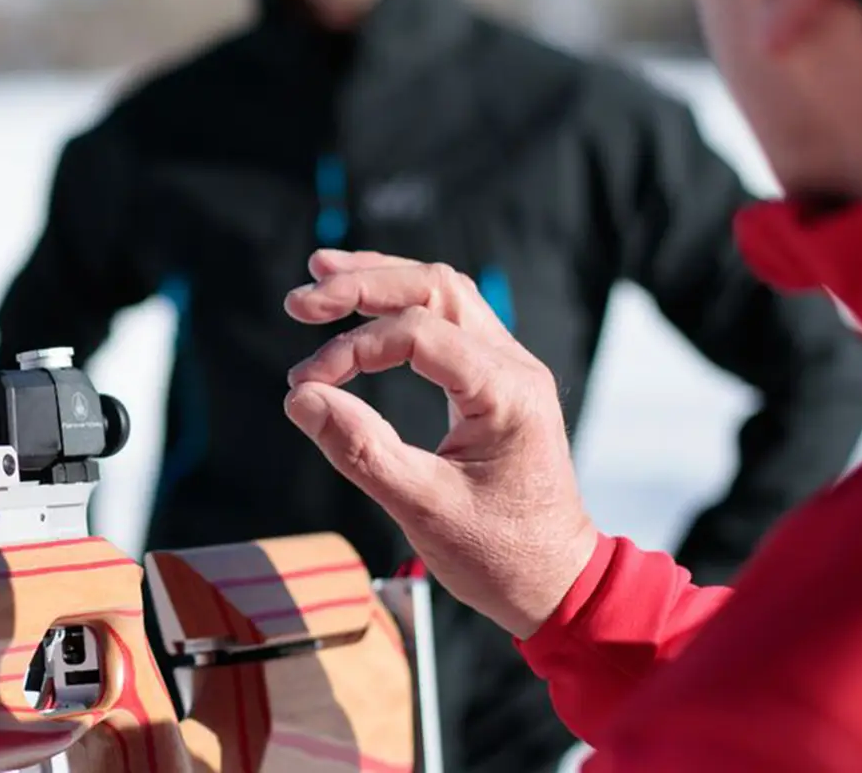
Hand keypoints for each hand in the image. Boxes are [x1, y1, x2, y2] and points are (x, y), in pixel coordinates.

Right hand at [282, 250, 600, 638]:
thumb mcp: (423, 510)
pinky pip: (449, 318)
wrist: (560, 586)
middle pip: (433, 288)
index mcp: (505, 393)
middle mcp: (514, 367)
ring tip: (324, 275)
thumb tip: (301, 399)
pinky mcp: (496, 381)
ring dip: (382, 281)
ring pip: (443, 291)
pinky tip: (365, 307)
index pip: (417, 333)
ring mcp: (509, 369)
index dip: (351, 348)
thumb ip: (360, 450)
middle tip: (301, 301)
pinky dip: (402, 303)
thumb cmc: (501, 557)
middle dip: (362, 285)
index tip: (306, 385)